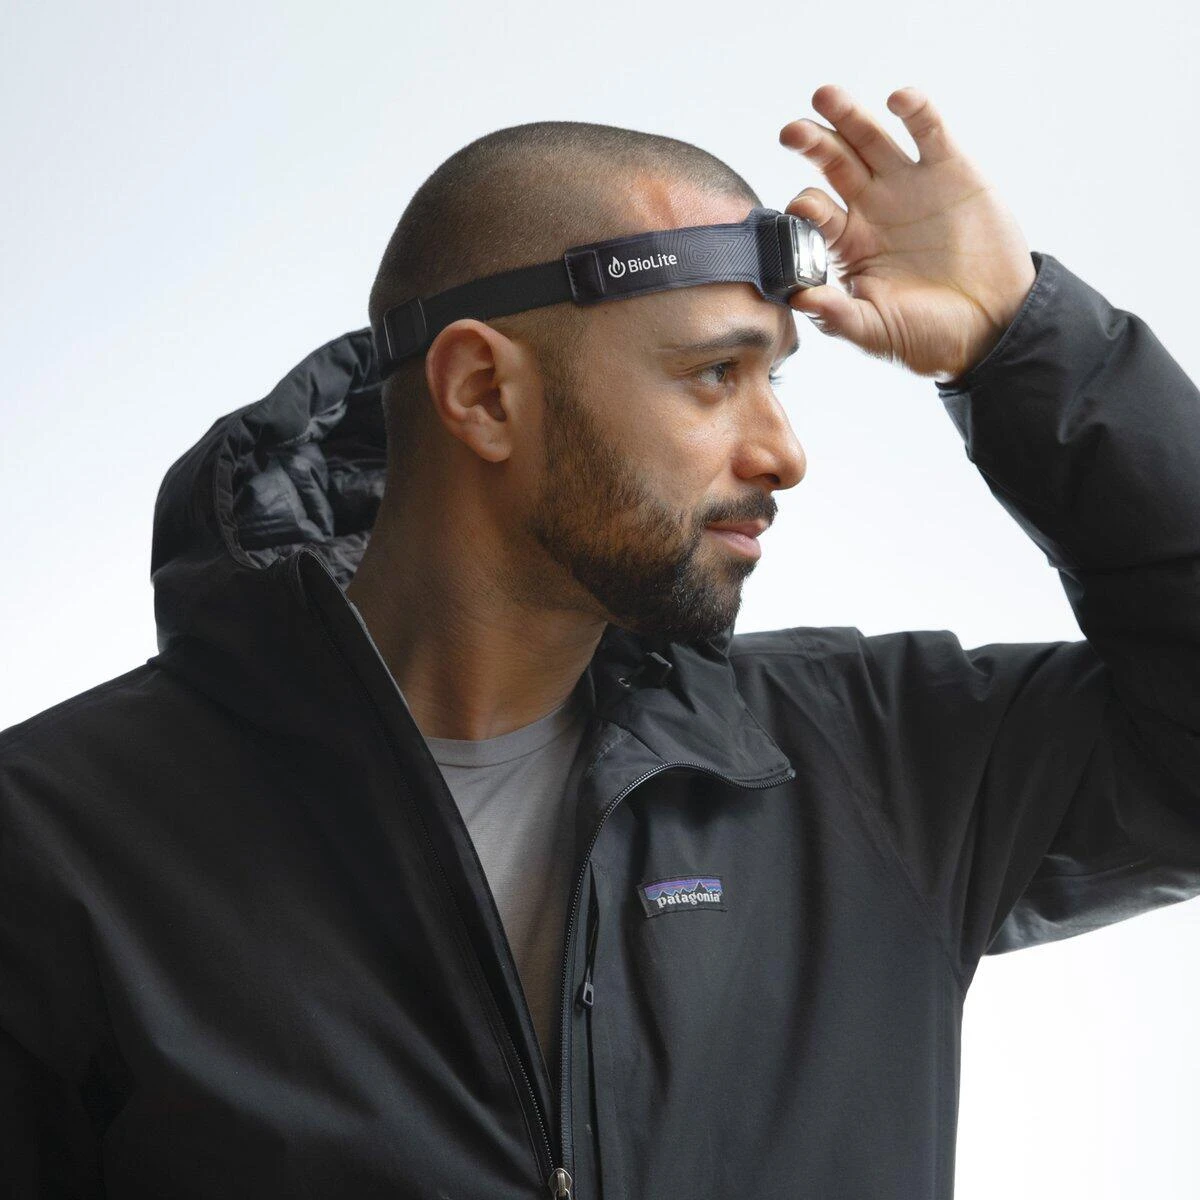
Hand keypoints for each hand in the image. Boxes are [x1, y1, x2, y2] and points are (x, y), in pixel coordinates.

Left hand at [779, 85, 1036, 383]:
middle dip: (812, 143)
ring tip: (825, 97)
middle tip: (792, 132)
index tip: (803, 207)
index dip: (805, 205)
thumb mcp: (876, 331)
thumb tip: (796, 300)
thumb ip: (836, 316)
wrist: (991, 325)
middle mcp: (872, 207)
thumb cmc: (928, 334)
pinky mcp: (950, 169)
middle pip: (833, 163)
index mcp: (848, 242)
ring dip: (847, 115)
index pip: (815, 212)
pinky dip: (914, 110)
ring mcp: (909, 185)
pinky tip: (897, 100)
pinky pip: (927, 130)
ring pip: (870, 138)